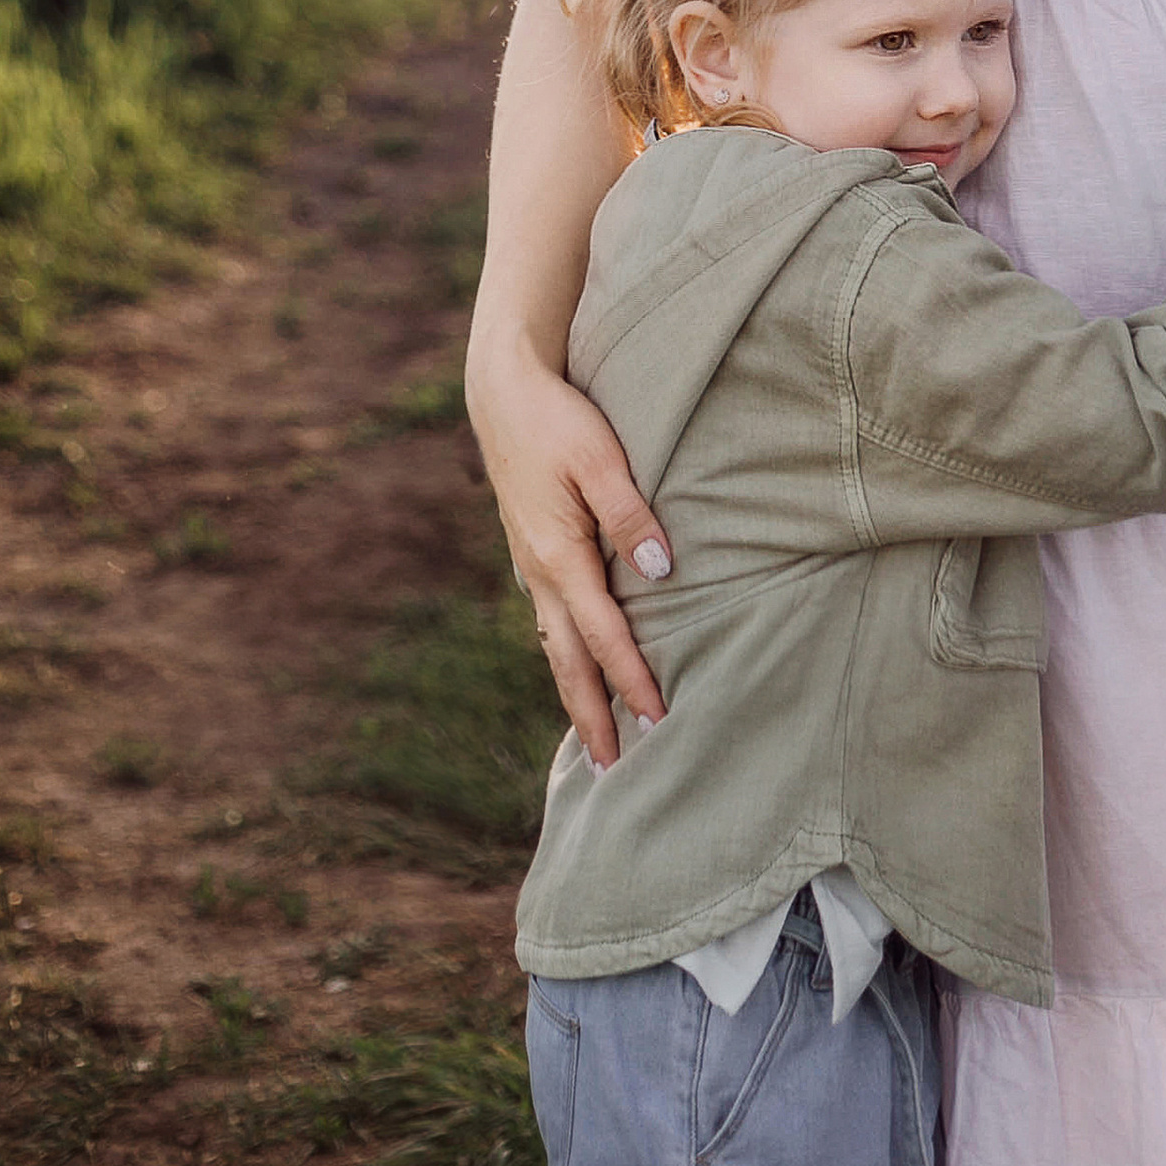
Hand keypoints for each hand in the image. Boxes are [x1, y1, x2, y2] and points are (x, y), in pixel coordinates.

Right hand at [468, 349, 674, 767]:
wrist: (502, 393)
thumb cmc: (558, 419)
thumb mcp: (600, 458)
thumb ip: (631, 516)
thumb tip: (662, 573)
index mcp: (558, 556)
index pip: (603, 635)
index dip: (631, 679)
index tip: (657, 721)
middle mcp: (540, 573)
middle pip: (567, 661)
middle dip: (590, 716)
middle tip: (610, 772)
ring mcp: (530, 565)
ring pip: (554, 645)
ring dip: (575, 693)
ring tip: (594, 738)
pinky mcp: (531, 552)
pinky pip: (549, 620)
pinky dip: (564, 656)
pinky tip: (576, 666)